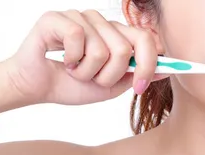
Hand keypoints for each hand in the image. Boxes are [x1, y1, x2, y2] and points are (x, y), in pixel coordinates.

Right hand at [5, 9, 167, 104]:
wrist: (37, 88)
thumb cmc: (72, 85)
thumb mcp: (112, 86)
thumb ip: (138, 75)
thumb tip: (167, 70)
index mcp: (117, 35)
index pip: (146, 40)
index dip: (149, 64)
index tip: (141, 87)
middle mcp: (101, 22)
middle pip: (125, 49)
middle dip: (110, 75)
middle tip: (94, 79)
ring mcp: (80, 17)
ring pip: (101, 50)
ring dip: (87, 72)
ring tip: (74, 70)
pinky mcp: (58, 18)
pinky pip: (78, 38)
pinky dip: (70, 60)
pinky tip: (62, 60)